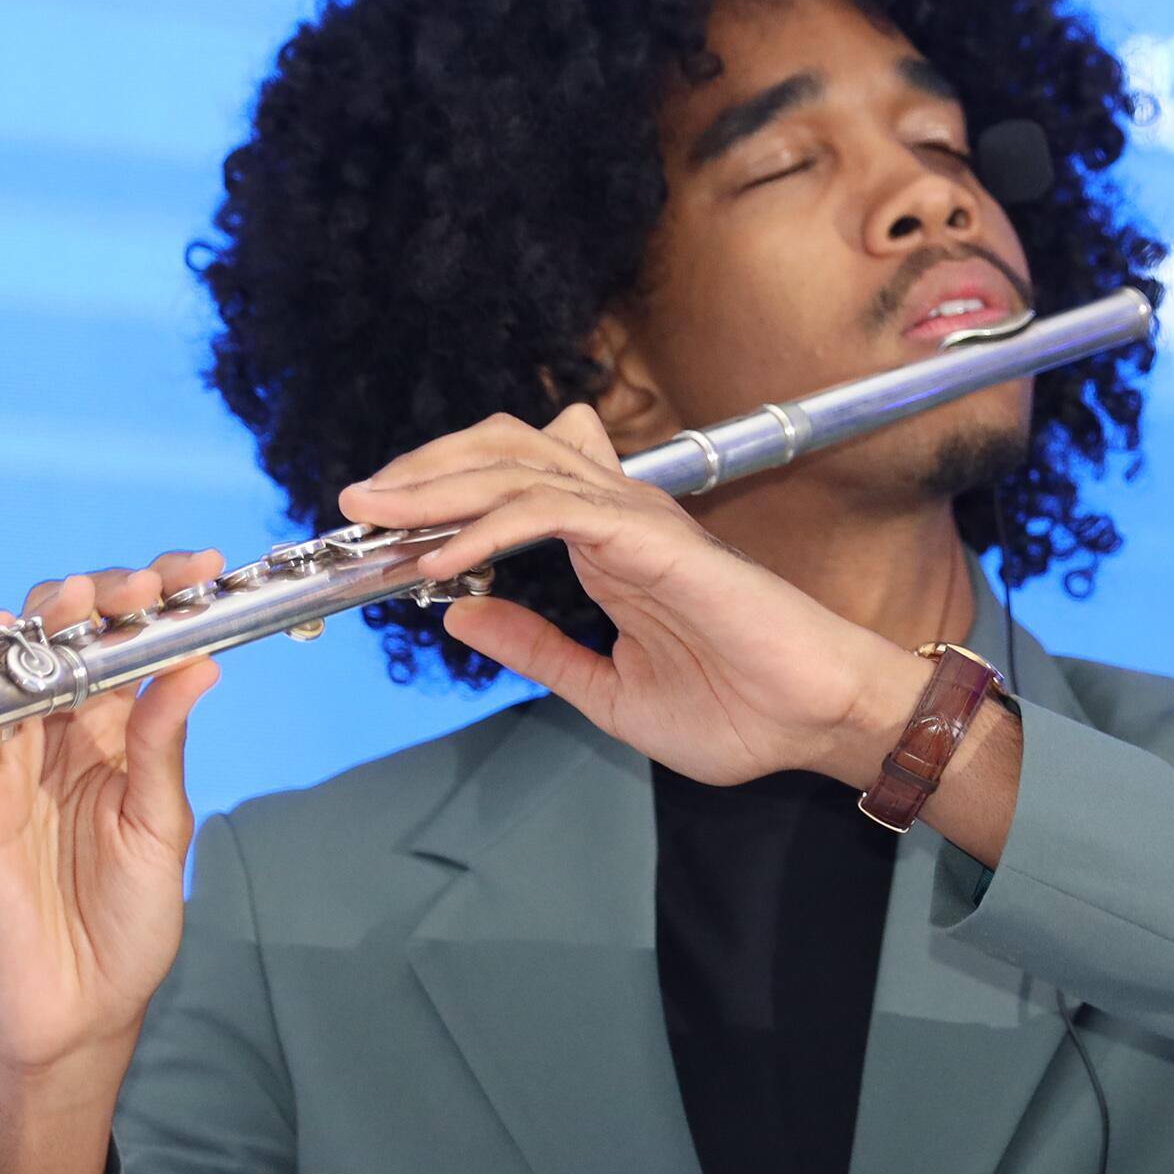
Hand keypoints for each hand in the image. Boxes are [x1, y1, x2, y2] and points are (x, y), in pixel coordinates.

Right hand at [0, 555, 224, 1173]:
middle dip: (108, 599)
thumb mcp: (160, 830)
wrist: (77, 1009)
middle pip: (72, 644)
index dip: (157, 605)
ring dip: (50, 625)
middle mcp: (60, 741)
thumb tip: (199, 666)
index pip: (130, 652)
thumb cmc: (127, 926)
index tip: (200, 567)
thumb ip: (164, 750)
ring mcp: (10, 764)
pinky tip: (12, 642)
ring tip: (91, 596)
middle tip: (152, 579)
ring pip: (19, 670)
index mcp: (115, 743)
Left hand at [337, 410, 911, 784]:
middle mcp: (618, 518)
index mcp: (608, 548)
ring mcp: (636, 522)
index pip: (511, 484)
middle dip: (424, 470)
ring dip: (438, 486)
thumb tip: (463, 613)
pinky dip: (490, 526)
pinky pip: (553, 510)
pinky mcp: (653, 539)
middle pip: (503, 450)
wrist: (815, 722)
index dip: (442, 494)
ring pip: (519, 465)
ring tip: (376, 514)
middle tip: (358, 504)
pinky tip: (443, 561)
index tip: (380, 533)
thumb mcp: (607, 690)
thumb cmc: (741, 711)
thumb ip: (538, 648)